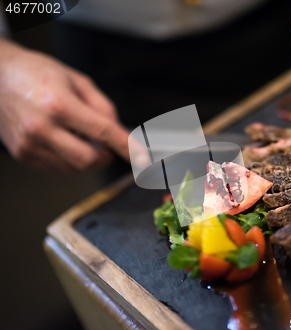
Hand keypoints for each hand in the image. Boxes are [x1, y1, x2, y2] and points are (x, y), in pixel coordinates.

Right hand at [0, 40, 129, 171]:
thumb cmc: (37, 73)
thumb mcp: (78, 80)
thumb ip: (103, 107)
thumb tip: (119, 132)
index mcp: (59, 104)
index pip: (102, 132)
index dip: (126, 146)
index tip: (142, 157)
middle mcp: (41, 127)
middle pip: (88, 160)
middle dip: (105, 156)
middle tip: (106, 144)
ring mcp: (29, 144)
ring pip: (74, 168)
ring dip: (87, 157)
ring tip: (77, 134)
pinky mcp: (23, 154)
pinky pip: (58, 168)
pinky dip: (69, 159)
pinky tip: (63, 139)